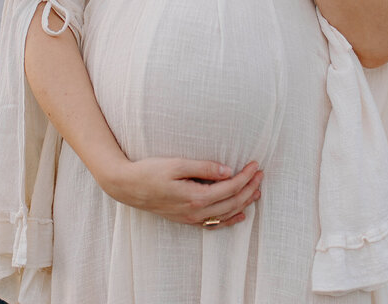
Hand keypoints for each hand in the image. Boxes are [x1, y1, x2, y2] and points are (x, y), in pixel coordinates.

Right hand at [101, 158, 262, 228]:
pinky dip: (229, 219)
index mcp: (195, 197)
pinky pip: (213, 224)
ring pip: (225, 214)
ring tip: (256, 191)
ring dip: (243, 203)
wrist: (127, 186)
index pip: (230, 187)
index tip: (255, 164)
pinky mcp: (185, 219)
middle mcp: (195, 212)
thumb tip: (228, 171)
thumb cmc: (149, 171)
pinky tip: (239, 215)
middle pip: (232, 202)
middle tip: (260, 174)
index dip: (245, 176)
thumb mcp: (176, 164)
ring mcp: (190, 218)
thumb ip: (204, 168)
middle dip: (249, 188)